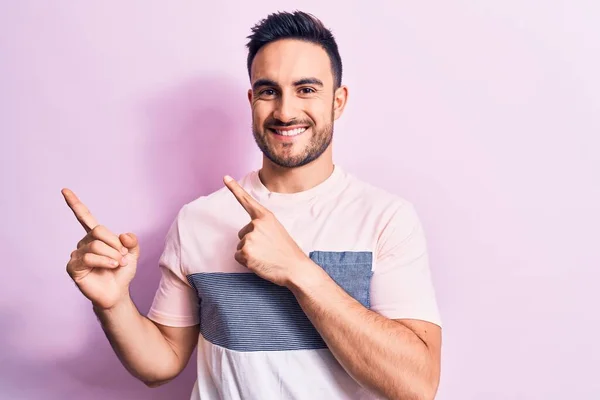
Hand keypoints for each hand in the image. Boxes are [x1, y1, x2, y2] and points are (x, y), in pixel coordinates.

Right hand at [62, 188, 138, 309]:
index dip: (75, 203)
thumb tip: (123, 235)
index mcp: (96, 236)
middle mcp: (84, 242)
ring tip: (118, 264)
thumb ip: (132, 241)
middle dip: (115, 244)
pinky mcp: (74, 267)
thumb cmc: (122, 272)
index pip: (84, 217)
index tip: (64, 190)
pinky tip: (111, 267)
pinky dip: (105, 262)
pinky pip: (90, 257)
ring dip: (112, 255)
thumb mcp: (132, 253)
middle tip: (122, 256)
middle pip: (99, 231)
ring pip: (96, 245)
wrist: (117, 292)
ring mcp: (77, 254)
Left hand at [224, 175, 311, 286]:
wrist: (295, 268)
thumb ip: (262, 226)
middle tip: (268, 250)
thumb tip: (249, 234)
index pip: (247, 200)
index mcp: (265, 216)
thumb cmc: (287, 251)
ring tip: (266, 256)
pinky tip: (260, 263)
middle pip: (242, 233)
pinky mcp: (245, 252)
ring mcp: (250, 238)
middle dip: (251, 243)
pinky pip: (238, 257)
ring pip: (240, 246)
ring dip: (250, 253)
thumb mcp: (277, 230)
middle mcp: (256, 224)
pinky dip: (246, 262)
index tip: (225, 177)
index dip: (234, 188)